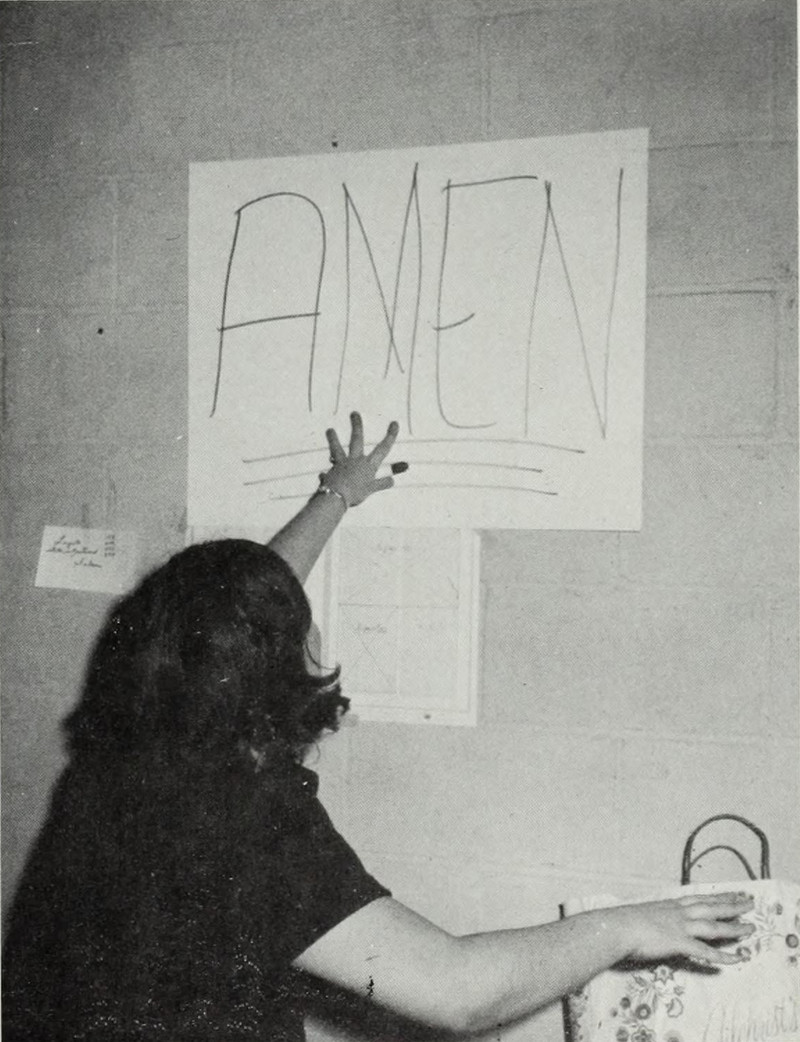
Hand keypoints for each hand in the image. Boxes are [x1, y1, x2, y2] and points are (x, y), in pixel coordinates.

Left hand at [321, 412, 400, 507]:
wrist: (336, 496)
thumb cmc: (355, 493)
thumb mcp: (371, 489)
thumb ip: (381, 484)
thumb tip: (392, 480)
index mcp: (368, 464)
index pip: (383, 448)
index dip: (390, 436)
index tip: (394, 423)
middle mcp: (355, 461)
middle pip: (356, 439)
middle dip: (356, 426)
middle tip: (354, 413)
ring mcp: (341, 464)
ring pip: (337, 449)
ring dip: (333, 439)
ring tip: (330, 430)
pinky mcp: (331, 472)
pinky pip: (328, 473)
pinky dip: (326, 475)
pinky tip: (324, 475)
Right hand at [613, 891, 754, 966]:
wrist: (616, 927)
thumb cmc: (624, 921)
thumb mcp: (643, 914)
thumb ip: (654, 917)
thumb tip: (654, 922)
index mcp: (670, 905)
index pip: (700, 898)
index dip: (718, 897)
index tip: (732, 893)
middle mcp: (679, 912)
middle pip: (711, 908)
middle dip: (732, 906)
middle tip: (750, 903)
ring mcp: (681, 926)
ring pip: (713, 926)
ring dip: (734, 928)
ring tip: (751, 929)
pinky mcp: (679, 942)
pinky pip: (705, 951)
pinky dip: (722, 955)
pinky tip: (736, 958)